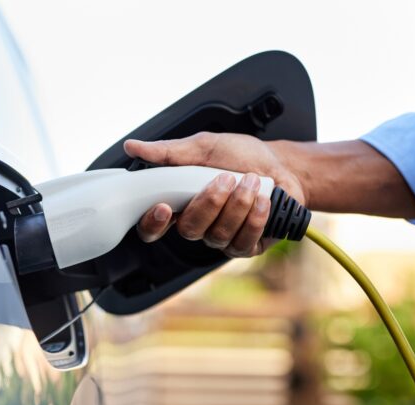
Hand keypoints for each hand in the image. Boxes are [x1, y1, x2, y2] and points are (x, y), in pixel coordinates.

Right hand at [124, 132, 305, 257]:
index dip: (152, 223)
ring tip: (252, 181)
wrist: (281, 165)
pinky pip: (243, 241)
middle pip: (188, 230)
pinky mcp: (247, 246)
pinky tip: (263, 200)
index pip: (153, 226)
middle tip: (226, 178)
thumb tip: (133, 147)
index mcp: (180, 203)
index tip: (162, 207)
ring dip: (237, 205)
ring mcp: (222, 238)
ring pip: (218, 234)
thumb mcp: (204, 147)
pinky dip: (255, 218)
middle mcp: (199, 224)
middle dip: (209, 203)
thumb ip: (169, 152)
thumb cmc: (241, 156)